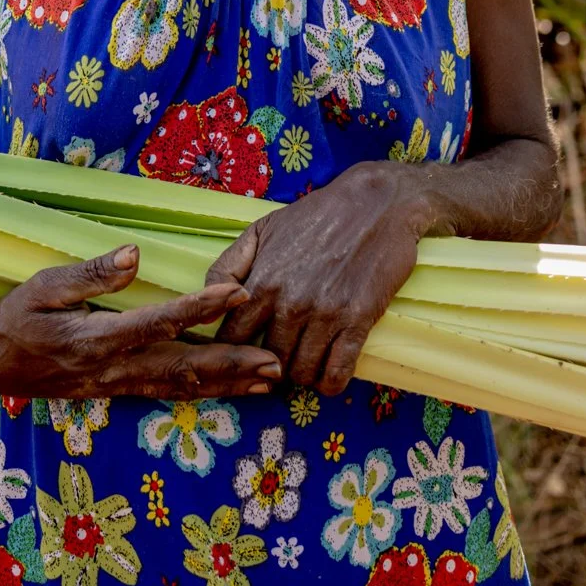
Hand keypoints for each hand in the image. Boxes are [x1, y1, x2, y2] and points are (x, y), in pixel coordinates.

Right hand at [0, 244, 283, 398]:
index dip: (200, 308)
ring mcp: (116, 385)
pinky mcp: (117, 390)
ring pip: (180, 387)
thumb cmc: (14, 314)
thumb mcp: (41, 285)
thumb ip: (89, 273)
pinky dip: (203, 392)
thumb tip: (134, 254)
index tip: (237, 291)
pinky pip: (167, 393)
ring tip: (270, 381)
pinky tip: (231, 389)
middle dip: (232, 364)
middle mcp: (111, 369)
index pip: (157, 322)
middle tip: (277, 362)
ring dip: (227, 384)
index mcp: (94, 339)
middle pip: (181, 368)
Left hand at [207, 162, 432, 395]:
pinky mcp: (358, 322)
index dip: (231, 352)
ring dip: (299, 375)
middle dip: (266, 366)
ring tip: (302, 361)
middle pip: (265, 362)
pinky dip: (329, 382)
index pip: (231, 339)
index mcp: (262, 281)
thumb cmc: (315, 216)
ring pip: (300, 373)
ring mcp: (325, 314)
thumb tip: (209, 303)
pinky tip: (327, 370)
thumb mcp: (261, 229)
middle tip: (275, 362)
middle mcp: (290, 302)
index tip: (240, 354)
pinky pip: (336, 375)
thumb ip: (228, 266)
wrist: (376, 203)